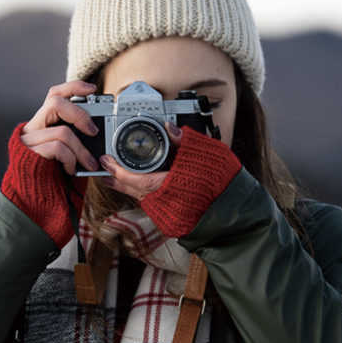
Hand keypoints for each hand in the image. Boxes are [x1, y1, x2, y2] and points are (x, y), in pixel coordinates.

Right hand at [22, 80, 100, 174]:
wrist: (33, 198)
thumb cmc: (53, 175)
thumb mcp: (67, 152)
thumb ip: (75, 137)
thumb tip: (100, 130)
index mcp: (43, 123)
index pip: (54, 95)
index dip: (73, 87)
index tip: (92, 88)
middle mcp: (33, 127)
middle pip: (55, 103)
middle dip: (80, 114)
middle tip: (94, 131)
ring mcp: (29, 140)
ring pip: (62, 131)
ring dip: (82, 150)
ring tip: (90, 163)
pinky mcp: (30, 153)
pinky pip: (58, 148)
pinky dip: (71, 159)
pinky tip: (71, 170)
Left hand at [102, 125, 241, 237]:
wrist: (238, 209)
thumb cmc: (223, 180)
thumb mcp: (207, 152)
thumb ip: (185, 140)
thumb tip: (170, 126)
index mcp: (168, 185)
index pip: (133, 178)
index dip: (116, 170)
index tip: (105, 161)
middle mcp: (165, 202)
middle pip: (132, 190)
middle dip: (116, 180)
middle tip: (103, 171)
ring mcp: (169, 211)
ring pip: (142, 198)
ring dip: (128, 187)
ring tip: (115, 178)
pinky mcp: (175, 216)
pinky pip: (153, 203)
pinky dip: (144, 193)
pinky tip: (140, 186)